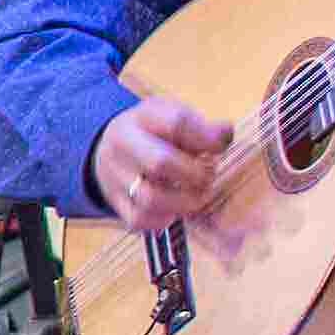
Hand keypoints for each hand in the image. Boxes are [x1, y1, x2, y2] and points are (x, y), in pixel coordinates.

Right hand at [91, 95, 241, 234]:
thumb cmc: (152, 133)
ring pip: (149, 197)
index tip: (219, 146)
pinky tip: (174, 209)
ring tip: (196, 196)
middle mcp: (122, 145)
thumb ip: (200, 125)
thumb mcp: (172, 116)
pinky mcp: (115, 202)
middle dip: (194, 175)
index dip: (206, 139)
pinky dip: (163, 219)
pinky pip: (138, 219)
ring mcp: (115, 176)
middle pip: (159, 163)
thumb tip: (225, 133)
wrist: (109, 148)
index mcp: (141, 118)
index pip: (176, 124)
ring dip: (184, 202)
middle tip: (207, 176)